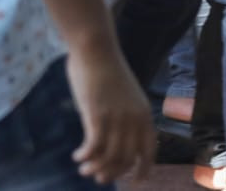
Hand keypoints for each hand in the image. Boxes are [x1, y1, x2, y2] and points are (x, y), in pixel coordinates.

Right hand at [64, 42, 153, 183]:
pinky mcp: (97, 115)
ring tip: (84, 169)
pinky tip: (77, 156)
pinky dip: (85, 157)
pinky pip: (93, 148)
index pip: (149, 152)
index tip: (134, 183)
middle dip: (112, 173)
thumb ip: (127, 116)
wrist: (96, 49)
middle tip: (98, 177)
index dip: (143, 171)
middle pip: (126, 160)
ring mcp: (116, 118)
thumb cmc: (107, 70)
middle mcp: (134, 120)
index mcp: (145, 114)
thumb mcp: (126, 96)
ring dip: (95, 169)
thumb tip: (118, 139)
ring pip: (109, 158)